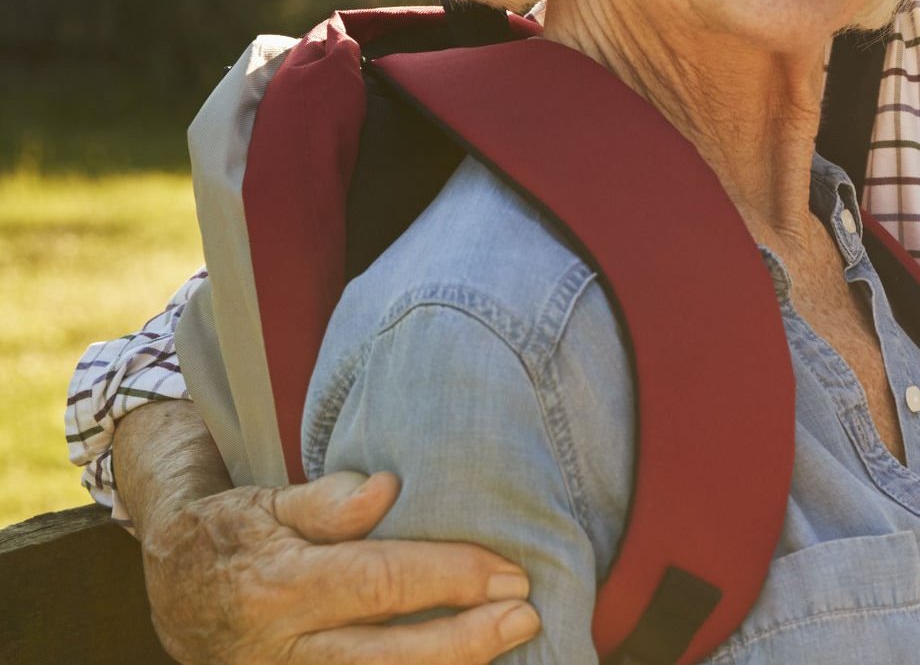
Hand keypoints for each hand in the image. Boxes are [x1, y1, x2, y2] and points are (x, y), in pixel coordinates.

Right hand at [140, 471, 539, 664]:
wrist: (173, 589)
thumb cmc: (233, 534)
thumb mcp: (267, 502)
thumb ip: (328, 502)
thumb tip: (386, 490)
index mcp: (276, 589)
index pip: (379, 585)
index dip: (450, 579)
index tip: (509, 573)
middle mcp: (280, 651)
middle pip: (387, 657)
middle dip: (464, 642)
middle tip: (526, 616)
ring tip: (510, 645)